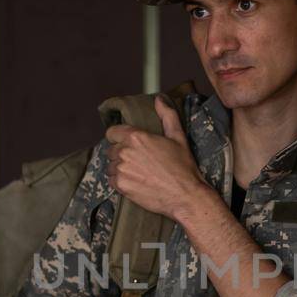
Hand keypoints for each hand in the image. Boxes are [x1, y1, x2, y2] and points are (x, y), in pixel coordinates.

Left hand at [103, 95, 208, 218]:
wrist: (185, 196)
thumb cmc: (183, 167)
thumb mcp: (178, 137)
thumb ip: (167, 115)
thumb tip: (159, 100)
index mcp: (137, 137)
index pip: (111, 132)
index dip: (118, 137)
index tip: (126, 143)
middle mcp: (125, 151)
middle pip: (111, 150)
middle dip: (121, 154)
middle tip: (138, 162)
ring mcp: (121, 169)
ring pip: (111, 166)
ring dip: (120, 168)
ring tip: (138, 173)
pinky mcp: (120, 185)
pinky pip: (111, 180)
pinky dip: (120, 181)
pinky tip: (135, 182)